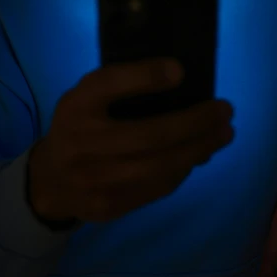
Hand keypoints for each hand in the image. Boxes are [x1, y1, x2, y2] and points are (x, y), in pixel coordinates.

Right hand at [28, 57, 234, 223]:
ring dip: (199, 149)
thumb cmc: (81, 125)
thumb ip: (123, 84)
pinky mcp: (108, 206)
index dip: (146, 76)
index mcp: (75, 105)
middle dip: (195, 123)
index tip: (181, 70)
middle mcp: (80, 142)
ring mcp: (93, 180)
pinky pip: (156, 188)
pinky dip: (182, 169)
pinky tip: (197, 155)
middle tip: (225, 110)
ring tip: (223, 134)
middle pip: (148, 135)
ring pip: (159, 167)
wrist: (50, 180)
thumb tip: (179, 76)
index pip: (108, 84)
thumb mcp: (88, 95)